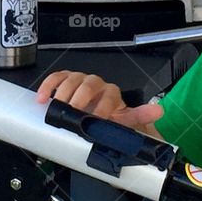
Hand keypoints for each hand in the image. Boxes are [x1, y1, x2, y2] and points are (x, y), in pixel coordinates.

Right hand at [35, 70, 163, 130]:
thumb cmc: (111, 119)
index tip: (98, 118)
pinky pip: (57, 78)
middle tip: (73, 112)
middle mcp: (97, 85)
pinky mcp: (67, 82)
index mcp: (112, 95)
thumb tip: (158, 111)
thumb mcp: (126, 122)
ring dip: (63, 93)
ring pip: (72, 79)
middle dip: (80, 98)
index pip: (110, 96)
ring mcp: (81, 82)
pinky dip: (49, 86)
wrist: (100, 115)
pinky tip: (43, 99)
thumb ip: (140, 116)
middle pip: (89, 84)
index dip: (103, 107)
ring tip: (57, 108)